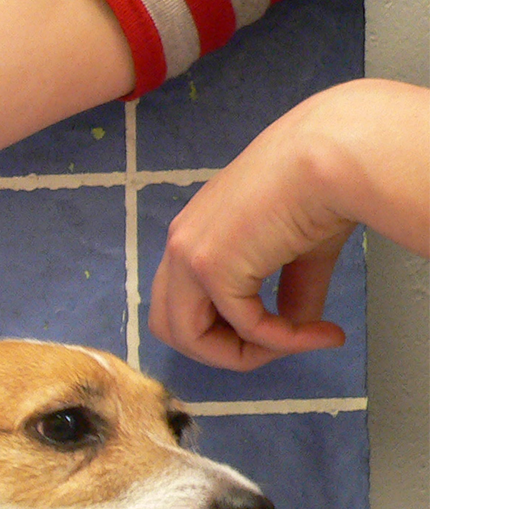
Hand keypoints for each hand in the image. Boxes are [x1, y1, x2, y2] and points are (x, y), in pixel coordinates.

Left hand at [150, 78, 427, 371]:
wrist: (336, 154)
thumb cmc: (324, 186)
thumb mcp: (299, 252)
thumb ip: (289, 295)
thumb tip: (297, 334)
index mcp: (195, 233)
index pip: (184, 301)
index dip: (225, 329)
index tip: (279, 330)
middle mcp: (181, 242)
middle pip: (172, 326)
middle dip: (222, 350)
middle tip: (277, 349)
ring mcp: (189, 254)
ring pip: (189, 339)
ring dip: (246, 354)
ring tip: (299, 345)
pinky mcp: (211, 267)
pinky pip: (246, 328)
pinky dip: (283, 340)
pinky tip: (321, 334)